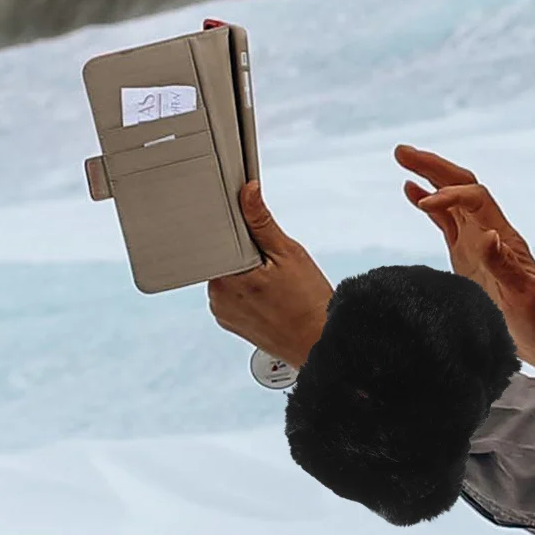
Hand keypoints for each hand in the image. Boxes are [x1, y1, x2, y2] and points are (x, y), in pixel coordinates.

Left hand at [208, 183, 333, 366]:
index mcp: (225, 277)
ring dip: (247, 273)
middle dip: (246, 254)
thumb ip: (262, 221)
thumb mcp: (288, 253)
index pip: (217, 240)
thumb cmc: (308, 303)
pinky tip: (270, 297)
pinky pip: (233, 295)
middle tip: (274, 266)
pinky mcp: (230, 323)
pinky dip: (248, 291)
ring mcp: (222, 312)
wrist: (318, 342)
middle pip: (224, 258)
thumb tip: (248, 192)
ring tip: (275, 285)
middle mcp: (216, 297)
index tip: (259, 240)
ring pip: (229, 276)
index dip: (239, 233)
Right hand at [395, 145, 534, 384]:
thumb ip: (503, 266)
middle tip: (401, 151)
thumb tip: (487, 234)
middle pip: (463, 185)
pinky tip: (412, 192)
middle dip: (434, 166)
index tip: (424, 204)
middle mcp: (490, 232)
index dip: (449, 195)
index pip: (474, 199)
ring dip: (429, 176)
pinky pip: (446, 221)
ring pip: (453, 198)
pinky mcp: (468, 255)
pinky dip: (429, 204)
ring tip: (402, 157)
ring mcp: (479, 242)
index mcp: (503, 238)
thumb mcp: (522, 297)